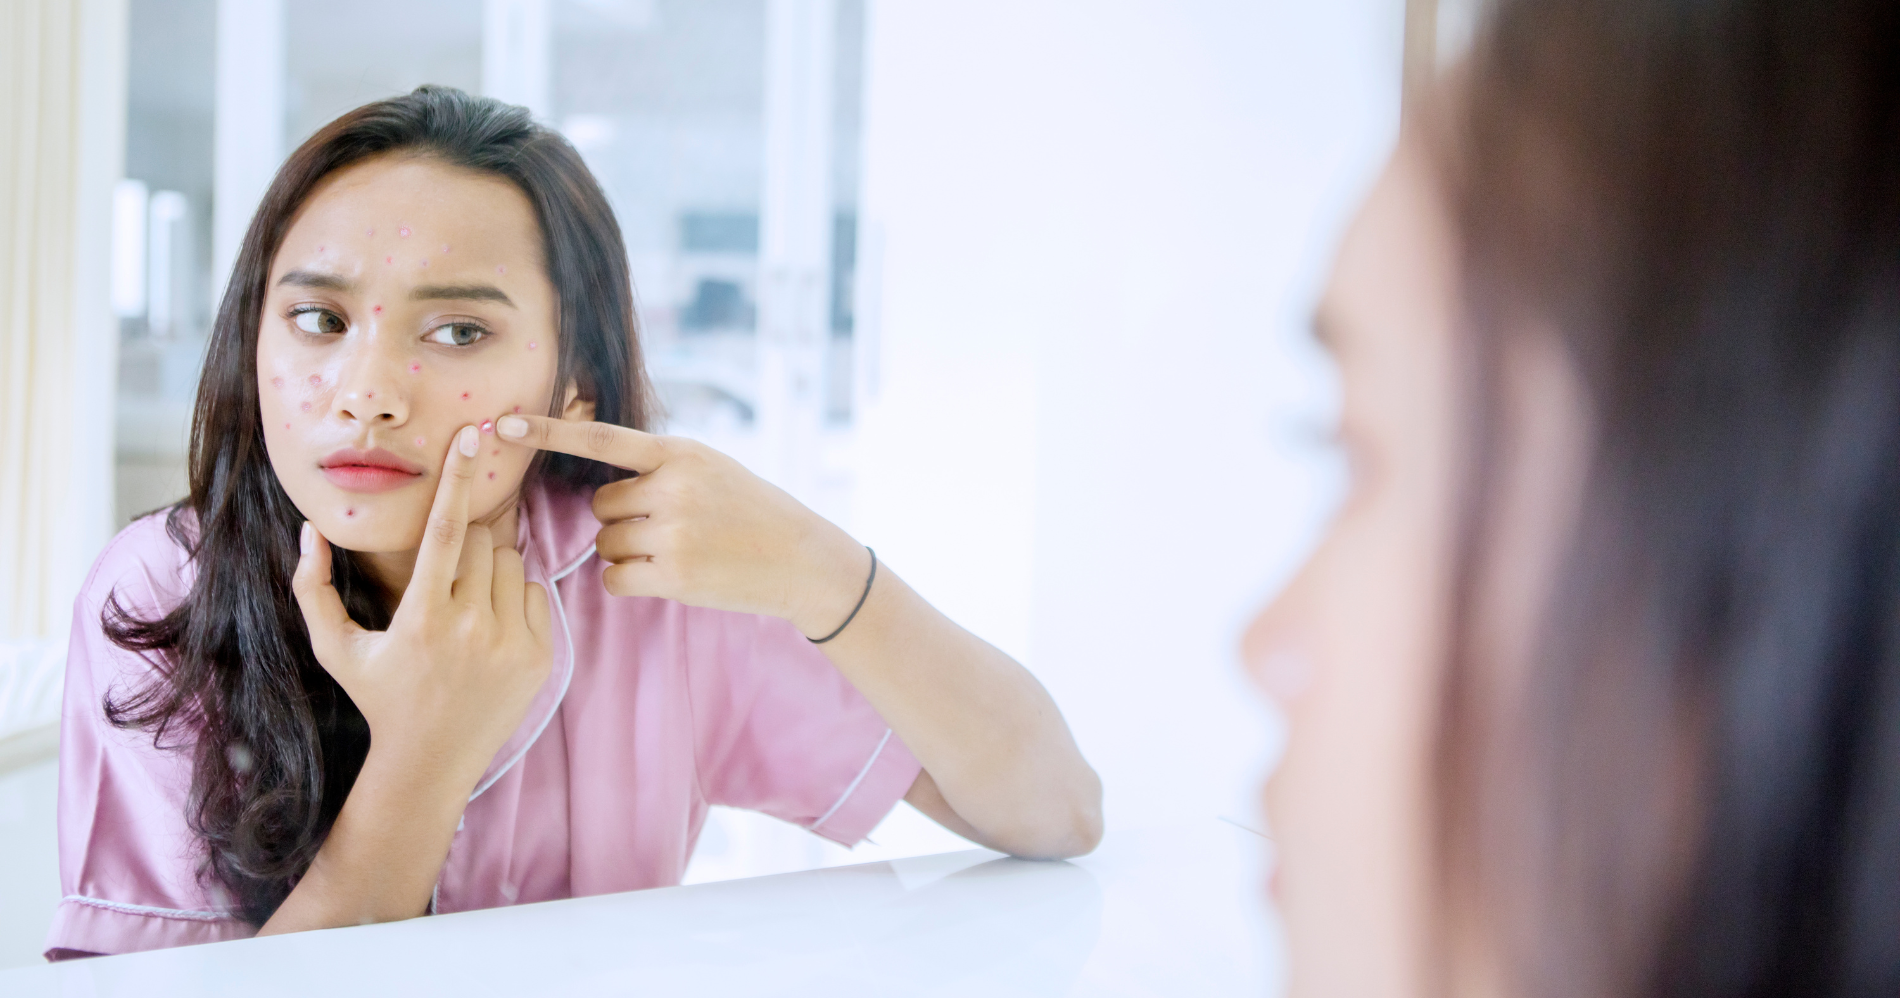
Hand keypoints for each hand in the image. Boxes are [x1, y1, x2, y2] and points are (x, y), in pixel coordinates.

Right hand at [292, 424, 553, 785]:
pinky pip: (534, 591)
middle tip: (444, 584)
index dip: (457, 477)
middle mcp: (470, 629)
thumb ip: (312, 588)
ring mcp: (509, 643)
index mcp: (421, 618)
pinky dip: (513, 600)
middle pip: (479, 540)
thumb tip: (310, 531)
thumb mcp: (334, 647)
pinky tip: (488, 632)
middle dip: (461, 547)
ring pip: (510, 562)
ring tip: (464, 612)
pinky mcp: (539, 656)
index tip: (473, 434)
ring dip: (488, 572)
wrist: (430, 760)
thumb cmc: (379, 697)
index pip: (444, 529)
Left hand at [495, 414, 866, 636]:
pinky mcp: (673, 575)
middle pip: (601, 505)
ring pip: (606, 543)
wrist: (801, 559)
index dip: (547, 431)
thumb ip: (663, 466)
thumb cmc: (754, 511)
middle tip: (669, 528)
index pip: (600, 438)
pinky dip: (629, 582)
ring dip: (627, 553)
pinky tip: (667, 577)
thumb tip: (603, 486)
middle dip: (623, 520)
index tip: (501, 425)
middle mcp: (674, 487)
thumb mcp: (713, 468)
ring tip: (677, 552)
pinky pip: (614, 578)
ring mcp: (673, 532)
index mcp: (680, 453)